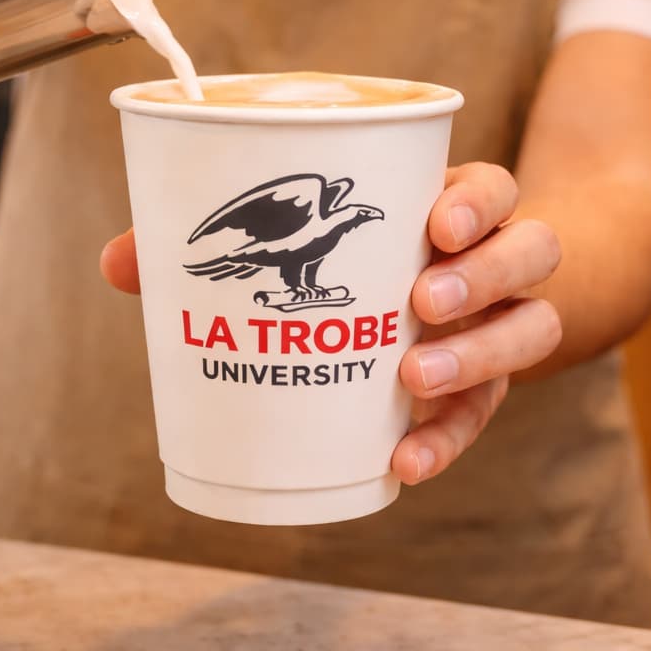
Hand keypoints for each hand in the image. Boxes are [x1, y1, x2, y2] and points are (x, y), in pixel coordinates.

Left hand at [100, 162, 563, 485]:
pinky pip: (487, 414)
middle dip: (482, 277)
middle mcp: (493, 262)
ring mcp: (500, 325)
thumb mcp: (305, 241)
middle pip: (530, 252)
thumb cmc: (356, 261)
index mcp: (452, 207)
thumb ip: (216, 246)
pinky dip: (448, 439)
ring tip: (415, 380)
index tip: (434, 224)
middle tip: (422, 304)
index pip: (490, 187)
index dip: (475, 202)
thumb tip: (120, 262)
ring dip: (480, 354)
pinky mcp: (487, 388)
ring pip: (530, 328)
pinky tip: (404, 462)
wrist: (440, 312)